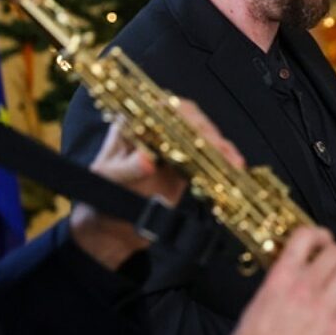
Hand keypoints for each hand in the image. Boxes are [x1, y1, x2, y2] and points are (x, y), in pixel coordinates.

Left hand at [69, 100, 243, 267]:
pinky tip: (235, 166)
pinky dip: (221, 161)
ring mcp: (171, 145)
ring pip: (202, 136)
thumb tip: (147, 160)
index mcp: (132, 122)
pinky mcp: (184, 165)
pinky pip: (207, 157)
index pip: (162, 108)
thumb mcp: (108, 182)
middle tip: (222, 150)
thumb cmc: (100, 197)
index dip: (184, 116)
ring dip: (220, 147)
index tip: (199, 132)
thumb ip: (126, 169)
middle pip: (189, 119)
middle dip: (208, 133)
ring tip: (235, 161)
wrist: (109, 227)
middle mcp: (154, 128)